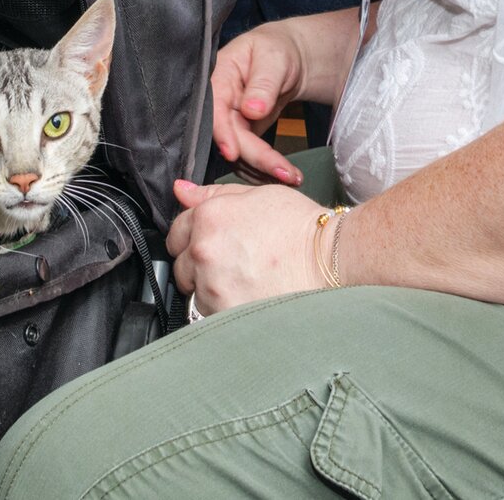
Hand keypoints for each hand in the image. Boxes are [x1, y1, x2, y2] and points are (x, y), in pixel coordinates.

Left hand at [167, 178, 324, 312]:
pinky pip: (210, 314)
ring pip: (194, 291)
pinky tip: (248, 296)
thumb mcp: (257, 195)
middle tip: (232, 262)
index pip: (176, 231)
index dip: (193, 236)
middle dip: (199, 264)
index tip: (211, 243)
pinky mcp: (223, 314)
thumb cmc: (298, 227)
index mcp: (208, 217)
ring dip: (210, 288)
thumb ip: (213, 194)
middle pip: (181, 264)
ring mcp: (212, 285)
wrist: (327, 261)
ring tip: (244, 280)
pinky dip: (223, 308)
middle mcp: (204, 251)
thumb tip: (181, 190)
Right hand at [210, 25, 307, 185]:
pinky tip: (283, 173)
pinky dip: (263, 167)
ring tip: (291, 177)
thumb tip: (252, 109)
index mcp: (219, 77)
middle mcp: (219, 102)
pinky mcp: (241, 133)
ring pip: (237, 152)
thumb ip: (263, 83)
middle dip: (255, 157)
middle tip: (283, 173)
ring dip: (261, 168)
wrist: (288, 58)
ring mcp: (229, 120)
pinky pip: (247, 156)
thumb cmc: (276, 51)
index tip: (233, 153)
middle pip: (228, 136)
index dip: (222, 133)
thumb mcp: (273, 59)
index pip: (213, 109)